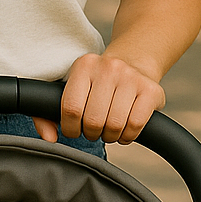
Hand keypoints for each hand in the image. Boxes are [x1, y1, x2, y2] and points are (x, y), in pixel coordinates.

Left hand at [33, 53, 164, 145]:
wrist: (135, 62)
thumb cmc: (97, 84)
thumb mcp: (74, 88)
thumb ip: (49, 112)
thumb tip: (48, 139)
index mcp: (84, 65)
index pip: (71, 108)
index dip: (71, 128)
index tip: (75, 131)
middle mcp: (109, 67)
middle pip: (93, 120)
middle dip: (92, 134)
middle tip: (94, 131)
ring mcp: (132, 77)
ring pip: (115, 125)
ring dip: (110, 136)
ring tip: (109, 130)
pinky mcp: (151, 90)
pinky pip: (135, 125)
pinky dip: (128, 136)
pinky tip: (124, 130)